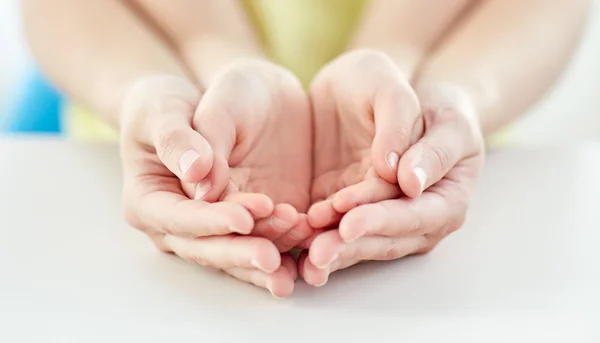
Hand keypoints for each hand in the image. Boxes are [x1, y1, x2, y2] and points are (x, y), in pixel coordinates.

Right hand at [120, 65, 310, 297]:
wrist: (196, 100)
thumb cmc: (167, 104)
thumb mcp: (164, 110)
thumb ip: (178, 141)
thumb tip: (198, 177)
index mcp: (148, 202)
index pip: (179, 220)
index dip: (210, 223)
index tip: (243, 218)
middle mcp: (179, 227)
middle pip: (210, 248)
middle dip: (242, 253)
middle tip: (271, 258)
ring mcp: (214, 227)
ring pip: (241, 251)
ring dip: (272, 251)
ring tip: (303, 240)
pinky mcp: (246, 220)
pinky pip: (266, 238)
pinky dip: (289, 243)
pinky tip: (313, 242)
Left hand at [302, 51, 484, 285]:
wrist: (396, 101)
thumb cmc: (429, 103)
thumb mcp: (442, 111)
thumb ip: (427, 144)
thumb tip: (408, 181)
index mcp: (449, 198)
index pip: (416, 215)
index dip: (383, 221)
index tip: (350, 222)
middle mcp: (419, 220)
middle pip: (385, 240)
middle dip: (350, 247)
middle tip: (318, 252)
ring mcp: (384, 222)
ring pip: (359, 243)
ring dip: (332, 251)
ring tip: (306, 258)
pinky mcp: (354, 216)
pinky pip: (337, 233)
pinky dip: (318, 240)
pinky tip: (295, 247)